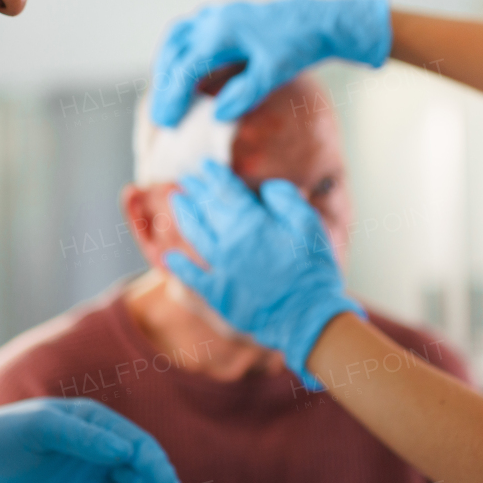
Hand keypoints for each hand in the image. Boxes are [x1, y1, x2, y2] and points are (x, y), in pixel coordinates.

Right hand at [149, 0, 391, 126]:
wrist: (316, 21)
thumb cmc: (298, 47)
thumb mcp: (274, 74)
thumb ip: (246, 95)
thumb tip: (218, 116)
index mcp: (223, 33)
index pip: (186, 68)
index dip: (173, 97)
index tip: (168, 124)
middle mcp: (213, 19)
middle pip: (173, 53)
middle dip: (164, 87)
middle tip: (162, 118)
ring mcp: (215, 14)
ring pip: (175, 39)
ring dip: (166, 68)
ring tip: (166, 97)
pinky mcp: (220, 15)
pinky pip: (186, 31)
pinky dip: (177, 53)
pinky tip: (181, 71)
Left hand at [162, 159, 362, 388]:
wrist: (308, 316)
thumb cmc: (313, 270)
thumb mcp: (309, 225)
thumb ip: (286, 200)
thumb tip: (266, 189)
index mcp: (252, 222)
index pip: (226, 191)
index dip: (215, 175)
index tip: (206, 165)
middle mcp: (229, 241)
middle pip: (206, 209)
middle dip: (196, 190)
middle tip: (188, 179)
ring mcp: (220, 268)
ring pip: (194, 235)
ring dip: (183, 216)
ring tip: (177, 202)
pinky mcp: (217, 294)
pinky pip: (190, 276)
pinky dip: (178, 265)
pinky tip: (169, 257)